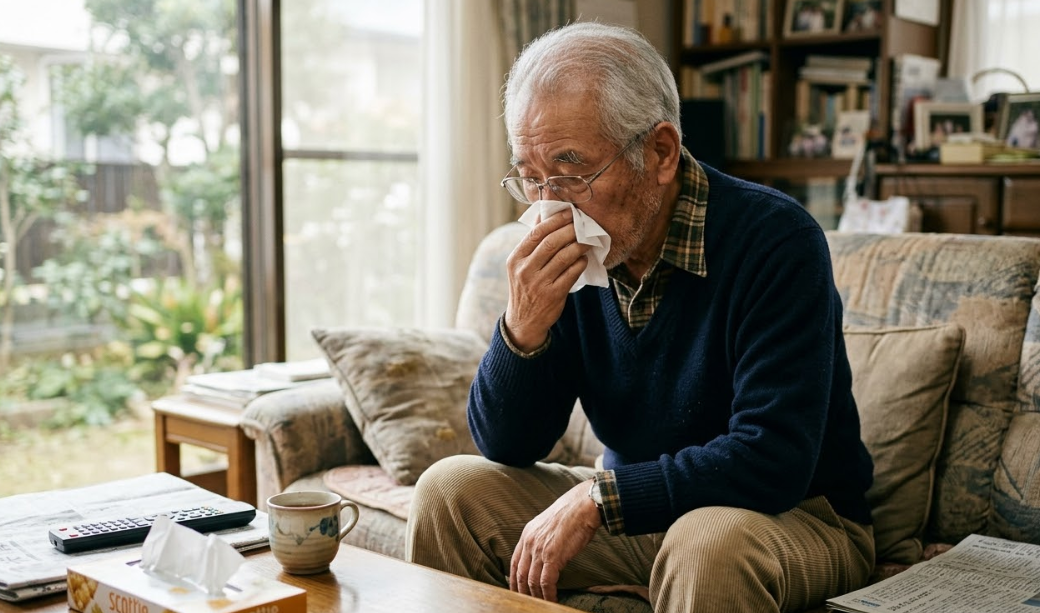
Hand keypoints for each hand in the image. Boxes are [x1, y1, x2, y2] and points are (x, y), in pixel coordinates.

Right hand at [504, 210, 590, 351]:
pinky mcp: (553, 295)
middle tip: (582, 225)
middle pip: (551, 243)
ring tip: (586, 241)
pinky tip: (584, 259)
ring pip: (564, 257)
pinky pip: (572, 273)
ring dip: (579, 246)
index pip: (536, 233)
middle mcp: (525, 270)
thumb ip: (532, 241)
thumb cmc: (525, 287)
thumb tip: (544, 213)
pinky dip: (580, 263)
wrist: (523, 321)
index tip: (569, 213)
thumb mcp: (520, 265)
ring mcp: (539, 283)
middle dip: (570, 231)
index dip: (555, 221)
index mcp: (515, 259)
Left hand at [509, 480, 600, 601]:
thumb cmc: (572, 514)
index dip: (514, 580)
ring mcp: (540, 549)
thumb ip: (542, 539)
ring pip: (532, 581)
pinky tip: (552, 600)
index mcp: (527, 534)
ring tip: (541, 605)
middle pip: (520, 575)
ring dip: (536, 597)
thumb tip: (544, 555)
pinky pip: (546, 582)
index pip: (514, 563)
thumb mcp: (549, 524)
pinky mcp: (553, 556)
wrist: (584, 505)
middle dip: (522, 592)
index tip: (516, 591)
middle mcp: (530, 542)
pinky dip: (548, 595)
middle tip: (527, 603)